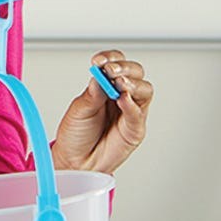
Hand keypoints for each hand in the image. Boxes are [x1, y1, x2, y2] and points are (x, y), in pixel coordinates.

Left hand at [50, 50, 152, 174]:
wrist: (75, 161)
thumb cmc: (77, 134)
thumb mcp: (79, 109)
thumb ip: (92, 94)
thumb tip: (100, 74)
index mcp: (106, 87)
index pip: (116, 64)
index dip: (111, 59)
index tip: (99, 61)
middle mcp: (121, 96)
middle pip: (135, 73)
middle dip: (125, 68)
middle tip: (111, 70)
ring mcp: (130, 112)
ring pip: (144, 90)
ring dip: (133, 83)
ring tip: (119, 83)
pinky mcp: (135, 129)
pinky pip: (139, 114)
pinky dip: (132, 105)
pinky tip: (123, 99)